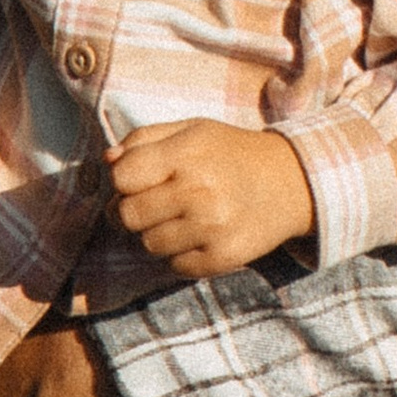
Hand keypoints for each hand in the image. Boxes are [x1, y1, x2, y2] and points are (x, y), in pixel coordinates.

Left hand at [109, 119, 314, 278]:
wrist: (290, 182)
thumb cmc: (230, 153)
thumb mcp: (191, 130)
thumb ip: (144, 139)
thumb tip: (106, 162)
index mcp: (188, 153)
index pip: (122, 177)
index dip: (121, 181)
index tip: (136, 180)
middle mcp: (200, 191)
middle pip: (127, 216)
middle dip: (130, 211)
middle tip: (149, 204)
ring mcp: (213, 228)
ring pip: (148, 245)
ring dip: (155, 234)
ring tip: (177, 218)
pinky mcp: (223, 258)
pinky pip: (175, 266)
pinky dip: (178, 254)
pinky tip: (197, 235)